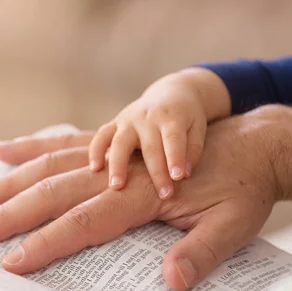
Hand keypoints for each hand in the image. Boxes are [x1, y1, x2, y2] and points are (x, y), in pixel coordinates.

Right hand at [0, 107, 284, 290]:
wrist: (255, 144)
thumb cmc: (243, 189)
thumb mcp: (236, 225)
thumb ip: (203, 252)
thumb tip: (172, 282)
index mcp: (143, 197)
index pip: (84, 223)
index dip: (46, 243)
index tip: (11, 262)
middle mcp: (120, 172)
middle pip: (53, 193)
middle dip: (10, 214)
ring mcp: (112, 154)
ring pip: (49, 166)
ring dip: (9, 182)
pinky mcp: (112, 145)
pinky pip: (64, 144)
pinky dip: (31, 147)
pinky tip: (3, 150)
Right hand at [89, 68, 229, 197]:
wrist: (171, 93)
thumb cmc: (187, 118)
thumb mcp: (197, 128)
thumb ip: (192, 150)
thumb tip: (182, 175)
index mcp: (172, 117)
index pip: (174, 139)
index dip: (175, 158)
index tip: (178, 178)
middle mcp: (148, 117)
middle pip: (150, 146)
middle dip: (156, 172)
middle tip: (164, 195)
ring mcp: (128, 119)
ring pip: (120, 142)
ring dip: (118, 165)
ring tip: (116, 187)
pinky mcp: (114, 123)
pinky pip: (101, 136)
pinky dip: (95, 151)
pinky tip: (95, 169)